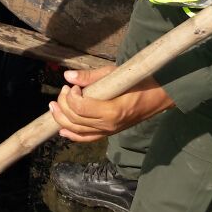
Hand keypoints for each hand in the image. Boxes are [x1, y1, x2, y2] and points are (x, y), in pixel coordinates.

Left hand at [49, 67, 174, 141]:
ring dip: (61, 119)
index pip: (81, 108)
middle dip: (63, 105)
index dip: (70, 97)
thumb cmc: (138, 82)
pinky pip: (87, 138)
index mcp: (112, 110)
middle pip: (75, 120)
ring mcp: (109, 131)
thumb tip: (68, 76)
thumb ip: (91, 76)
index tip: (72, 86)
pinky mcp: (108, 133)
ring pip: (77, 131)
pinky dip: (72, 135)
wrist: (158, 97)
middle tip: (64, 90)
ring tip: (53, 106)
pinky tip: (62, 129)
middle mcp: (109, 125)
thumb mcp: (115, 74)